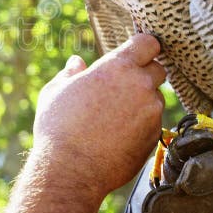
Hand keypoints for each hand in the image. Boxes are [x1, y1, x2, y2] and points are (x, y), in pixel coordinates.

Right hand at [0, 34, 165, 212]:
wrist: (71, 170)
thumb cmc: (58, 128)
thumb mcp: (55, 92)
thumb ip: (70, 73)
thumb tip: (77, 63)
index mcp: (117, 67)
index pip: (148, 43)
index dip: (143, 46)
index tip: (136, 52)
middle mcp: (140, 86)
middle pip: (158, 70)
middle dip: (144, 74)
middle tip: (122, 87)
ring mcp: (151, 112)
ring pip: (155, 98)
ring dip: (142, 102)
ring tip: (114, 117)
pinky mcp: (154, 136)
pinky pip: (153, 123)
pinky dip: (141, 125)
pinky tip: (118, 134)